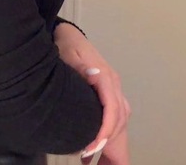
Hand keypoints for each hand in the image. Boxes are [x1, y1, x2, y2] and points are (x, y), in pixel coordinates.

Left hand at [53, 22, 130, 164]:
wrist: (67, 34)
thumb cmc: (66, 45)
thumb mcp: (69, 54)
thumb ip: (79, 66)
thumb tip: (94, 74)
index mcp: (106, 78)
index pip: (112, 110)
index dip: (105, 131)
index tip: (92, 148)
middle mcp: (113, 86)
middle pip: (120, 122)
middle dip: (111, 146)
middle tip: (95, 164)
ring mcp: (113, 90)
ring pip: (120, 123)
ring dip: (111, 145)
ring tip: (93, 162)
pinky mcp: (108, 93)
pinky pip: (114, 119)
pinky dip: (108, 136)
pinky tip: (93, 149)